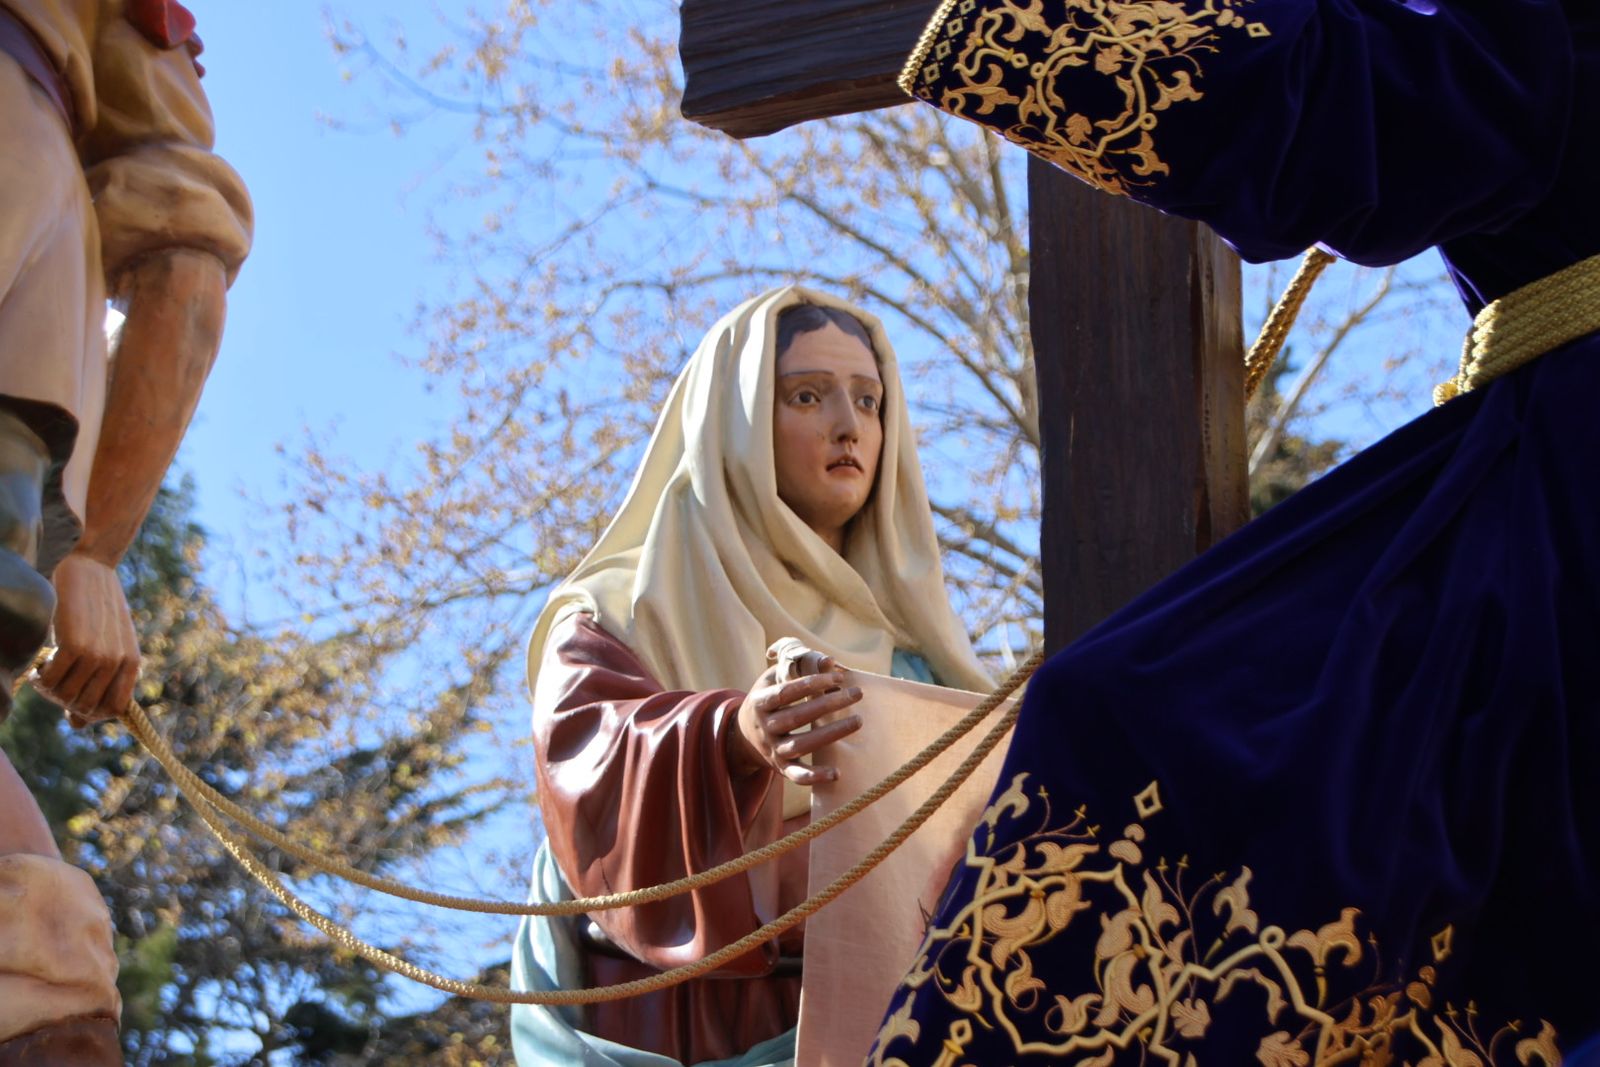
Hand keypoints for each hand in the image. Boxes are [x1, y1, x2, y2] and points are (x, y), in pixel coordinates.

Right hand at [33, 553, 139, 726]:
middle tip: (53, 680)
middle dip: (63, 701)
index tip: (72, 695)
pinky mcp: (76, 645)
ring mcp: (99, 655)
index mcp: (131, 663)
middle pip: (85, 707)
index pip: (113, 710)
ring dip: (48, 690)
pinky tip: (40, 662)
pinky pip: (51, 681)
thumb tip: (78, 725)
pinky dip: (39, 678)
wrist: (92, 564)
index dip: (89, 711)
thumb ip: (96, 682)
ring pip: (65, 697)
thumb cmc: (96, 606)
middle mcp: (118, 662)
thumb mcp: (106, 644)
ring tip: (45, 669)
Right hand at [732, 650, 863, 784]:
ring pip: (801, 744)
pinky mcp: (781, 768)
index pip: (786, 692)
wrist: (743, 737)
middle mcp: (764, 727)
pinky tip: (837, 773)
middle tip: (857, 693)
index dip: (812, 683)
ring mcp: (772, 749)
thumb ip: (797, 666)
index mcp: (760, 702)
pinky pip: (796, 775)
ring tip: (858, 720)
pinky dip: (814, 777)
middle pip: (797, 717)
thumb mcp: (773, 679)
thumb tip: (829, 660)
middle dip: (829, 704)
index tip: (838, 677)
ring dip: (831, 733)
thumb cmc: (768, 699)